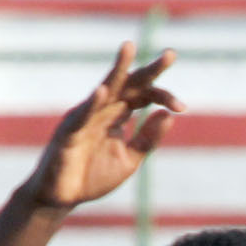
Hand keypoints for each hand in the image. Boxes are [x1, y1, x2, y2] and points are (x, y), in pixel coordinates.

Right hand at [20, 44, 181, 212]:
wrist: (63, 197)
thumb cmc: (93, 176)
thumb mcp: (129, 159)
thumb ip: (147, 139)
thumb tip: (168, 115)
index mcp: (117, 115)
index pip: (144, 96)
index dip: (163, 96)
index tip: (182, 107)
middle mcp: (102, 110)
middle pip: (129, 84)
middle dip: (149, 70)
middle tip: (171, 55)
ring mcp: (85, 118)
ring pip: (104, 90)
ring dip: (118, 70)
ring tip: (129, 48)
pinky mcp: (69, 132)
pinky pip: (82, 116)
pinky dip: (92, 104)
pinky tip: (102, 91)